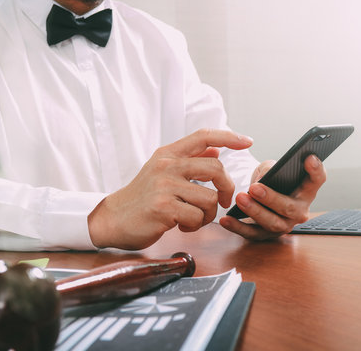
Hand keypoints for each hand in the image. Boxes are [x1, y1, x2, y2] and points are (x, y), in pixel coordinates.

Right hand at [88, 129, 252, 249]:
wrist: (113, 219)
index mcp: (168, 154)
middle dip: (226, 187)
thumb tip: (216, 147)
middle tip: (221, 201)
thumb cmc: (142, 197)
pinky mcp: (163, 208)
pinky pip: (197, 216)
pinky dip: (195, 225)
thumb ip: (189, 159)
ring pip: (209, 198)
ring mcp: (164, 186)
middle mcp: (167, 165)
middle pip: (215, 167)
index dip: (229, 136)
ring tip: (193, 218)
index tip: (247, 142)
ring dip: (208, 214)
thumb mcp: (162, 171)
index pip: (203, 136)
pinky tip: (182, 225)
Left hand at [219, 155, 325, 239]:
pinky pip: (252, 233)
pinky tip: (225, 219)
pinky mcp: (265, 235)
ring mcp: (283, 225)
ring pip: (272, 223)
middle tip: (255, 187)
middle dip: (271, 198)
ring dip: (255, 211)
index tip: (309, 157)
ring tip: (240, 199)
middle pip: (290, 207)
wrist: (258, 199)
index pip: (317, 179)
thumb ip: (270, 169)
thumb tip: (264, 177)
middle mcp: (299, 210)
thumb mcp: (269, 168)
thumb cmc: (268, 181)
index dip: (316, 170)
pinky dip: (237, 227)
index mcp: (305, 190)